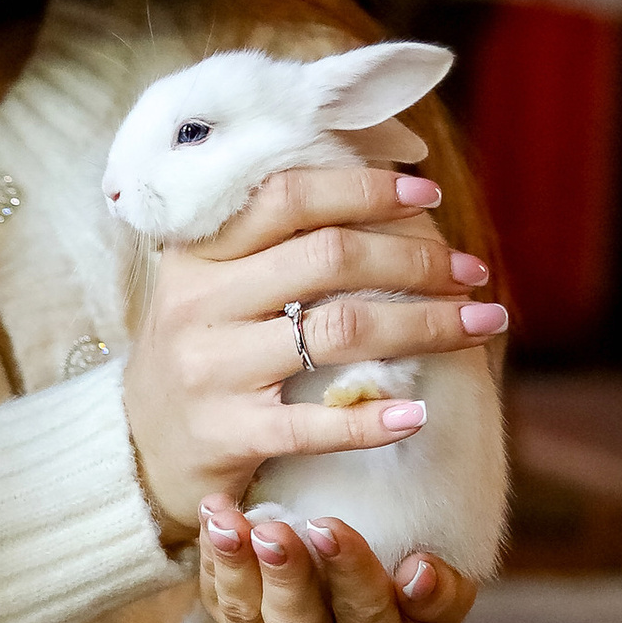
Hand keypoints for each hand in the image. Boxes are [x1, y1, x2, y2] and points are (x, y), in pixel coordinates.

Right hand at [120, 150, 509, 539]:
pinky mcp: (225, 435)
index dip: (366, 188)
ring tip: (481, 324)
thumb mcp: (215, 281)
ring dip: (425, 325)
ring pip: (337, 330)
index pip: (289, 195)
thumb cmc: (204, 351)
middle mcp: (198, 302)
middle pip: (328, 257)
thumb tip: (385, 173)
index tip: (428, 193)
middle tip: (473, 271)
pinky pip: (312, 424)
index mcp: (199, 251)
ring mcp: (209, 370)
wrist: (140, 449)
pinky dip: (371, 419)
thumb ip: (274, 234)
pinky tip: (418, 414)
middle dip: (416, 258)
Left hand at [195, 497, 477, 622]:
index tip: (331, 526)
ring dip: (235, 565)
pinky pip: (216, 599)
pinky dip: (211, 556)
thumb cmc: (412, 593)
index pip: (368, 615)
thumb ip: (441, 591)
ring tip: (226, 519)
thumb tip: (417, 571)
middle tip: (272, 529)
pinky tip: (211, 513)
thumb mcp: (441, 599)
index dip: (352, 573)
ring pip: (246, 617)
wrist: (358, 616)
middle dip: (285, 574)